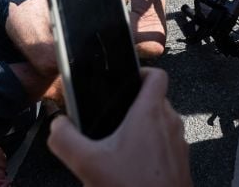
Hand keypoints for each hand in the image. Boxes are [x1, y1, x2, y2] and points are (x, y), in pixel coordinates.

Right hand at [48, 67, 191, 186]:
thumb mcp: (87, 163)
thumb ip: (65, 139)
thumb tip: (58, 125)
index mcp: (150, 113)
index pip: (156, 75)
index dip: (141, 72)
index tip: (126, 79)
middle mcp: (170, 124)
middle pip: (155, 100)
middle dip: (133, 107)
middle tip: (112, 119)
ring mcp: (178, 144)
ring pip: (160, 124)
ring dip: (142, 129)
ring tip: (119, 146)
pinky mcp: (180, 163)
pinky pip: (165, 145)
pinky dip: (150, 149)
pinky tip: (131, 167)